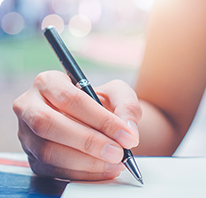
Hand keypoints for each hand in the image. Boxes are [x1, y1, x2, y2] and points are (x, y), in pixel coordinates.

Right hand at [13, 70, 141, 180]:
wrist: (92, 119)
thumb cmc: (102, 102)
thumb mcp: (118, 93)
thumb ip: (127, 106)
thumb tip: (128, 133)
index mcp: (49, 82)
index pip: (70, 99)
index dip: (99, 119)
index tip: (126, 136)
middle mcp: (31, 106)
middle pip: (49, 124)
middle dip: (88, 142)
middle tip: (118, 153)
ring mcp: (27, 133)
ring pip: (49, 151)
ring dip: (85, 162)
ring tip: (115, 162)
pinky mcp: (33, 155)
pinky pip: (52, 169)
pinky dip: (81, 173)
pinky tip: (103, 169)